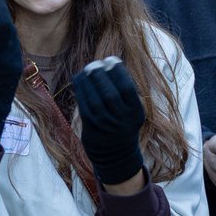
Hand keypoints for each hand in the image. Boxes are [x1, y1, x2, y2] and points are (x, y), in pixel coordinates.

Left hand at [73, 56, 145, 186]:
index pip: (127, 88)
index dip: (118, 71)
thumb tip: (107, 64)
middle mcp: (122, 121)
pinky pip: (84, 107)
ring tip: (86, 70)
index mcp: (136, 113)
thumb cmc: (122, 123)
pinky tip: (79, 80)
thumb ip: (124, 92)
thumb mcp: (131, 111)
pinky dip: (81, 91)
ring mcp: (106, 127)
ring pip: (95, 100)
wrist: (116, 155)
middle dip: (101, 76)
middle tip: (95, 64)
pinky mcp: (92, 129)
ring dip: (88, 82)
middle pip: (110, 94)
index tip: (111, 60)